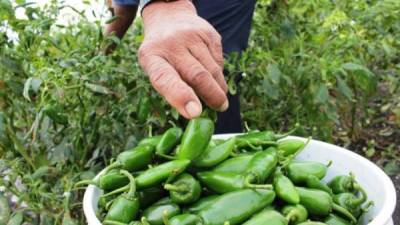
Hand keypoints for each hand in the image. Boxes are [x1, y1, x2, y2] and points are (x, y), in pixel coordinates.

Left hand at [138, 0, 227, 118]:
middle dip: (212, 95)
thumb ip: (171, 88)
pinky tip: (213, 75)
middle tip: (220, 108)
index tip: (195, 113)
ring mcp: (191, 36)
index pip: (164, 79)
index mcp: (152, 58)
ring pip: (212, 69)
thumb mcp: (156, 68)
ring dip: (218, 87)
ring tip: (219, 98)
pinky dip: (219, 73)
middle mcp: (171, 45)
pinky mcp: (209, 33)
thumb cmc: (161, 54)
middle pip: (197, 75)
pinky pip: (219, 60)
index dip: (180, 97)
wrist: (168, 17)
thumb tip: (196, 110)